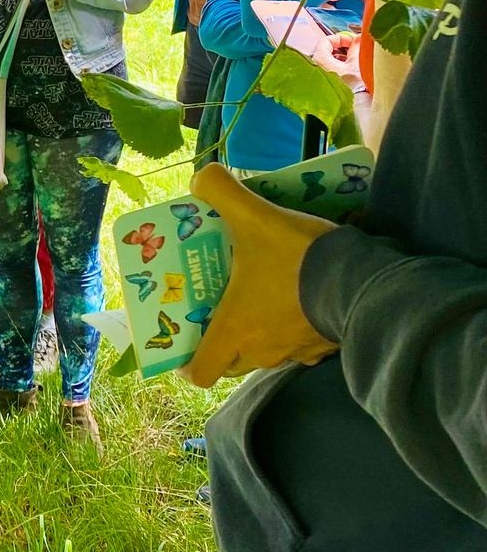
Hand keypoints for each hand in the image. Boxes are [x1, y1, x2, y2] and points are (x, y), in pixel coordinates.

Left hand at [185, 163, 338, 386]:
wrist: (365, 277)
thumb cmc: (298, 258)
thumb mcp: (255, 216)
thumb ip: (220, 192)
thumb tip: (201, 177)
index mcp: (236, 331)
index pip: (201, 373)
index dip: (188, 364)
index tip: (186, 344)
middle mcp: (263, 352)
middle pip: (232, 362)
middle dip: (223, 342)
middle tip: (219, 310)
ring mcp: (297, 353)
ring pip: (267, 354)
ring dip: (259, 334)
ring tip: (257, 299)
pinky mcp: (325, 346)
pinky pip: (299, 346)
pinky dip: (292, 330)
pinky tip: (294, 299)